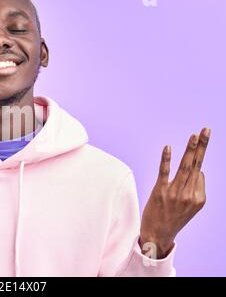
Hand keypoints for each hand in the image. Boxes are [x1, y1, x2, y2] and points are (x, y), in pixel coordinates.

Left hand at [140, 127, 210, 258]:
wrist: (158, 235)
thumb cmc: (173, 218)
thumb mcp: (191, 208)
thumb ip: (195, 189)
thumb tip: (197, 171)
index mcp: (199, 198)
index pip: (199, 173)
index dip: (193, 170)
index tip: (186, 177)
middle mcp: (189, 195)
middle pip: (197, 165)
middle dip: (202, 146)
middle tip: (206, 129)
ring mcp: (175, 193)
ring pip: (184, 166)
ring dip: (190, 149)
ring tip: (195, 135)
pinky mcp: (160, 191)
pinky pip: (164, 172)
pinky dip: (166, 159)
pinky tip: (168, 147)